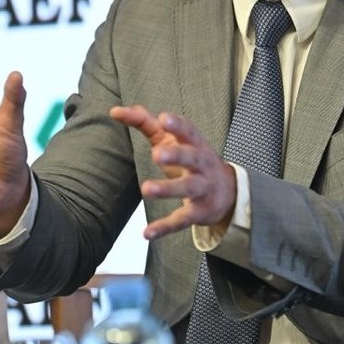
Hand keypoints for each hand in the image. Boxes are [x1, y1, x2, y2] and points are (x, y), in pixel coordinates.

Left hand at [110, 105, 236, 239]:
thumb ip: (146, 124)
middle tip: (156, 154)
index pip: (189, 131)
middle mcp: (203, 165)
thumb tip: (116, 111)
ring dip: (168, 189)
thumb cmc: (192, 160)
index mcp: (196, 144)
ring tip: (146, 189)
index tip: (163, 118)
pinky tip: (147, 233)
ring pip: (187, 188)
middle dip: (177, 156)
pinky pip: (182, 219)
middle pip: (192, 158)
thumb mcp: (173, 141)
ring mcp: (202, 189)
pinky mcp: (198, 212)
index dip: (178, 125)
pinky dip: (165, 227)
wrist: (227, 193)